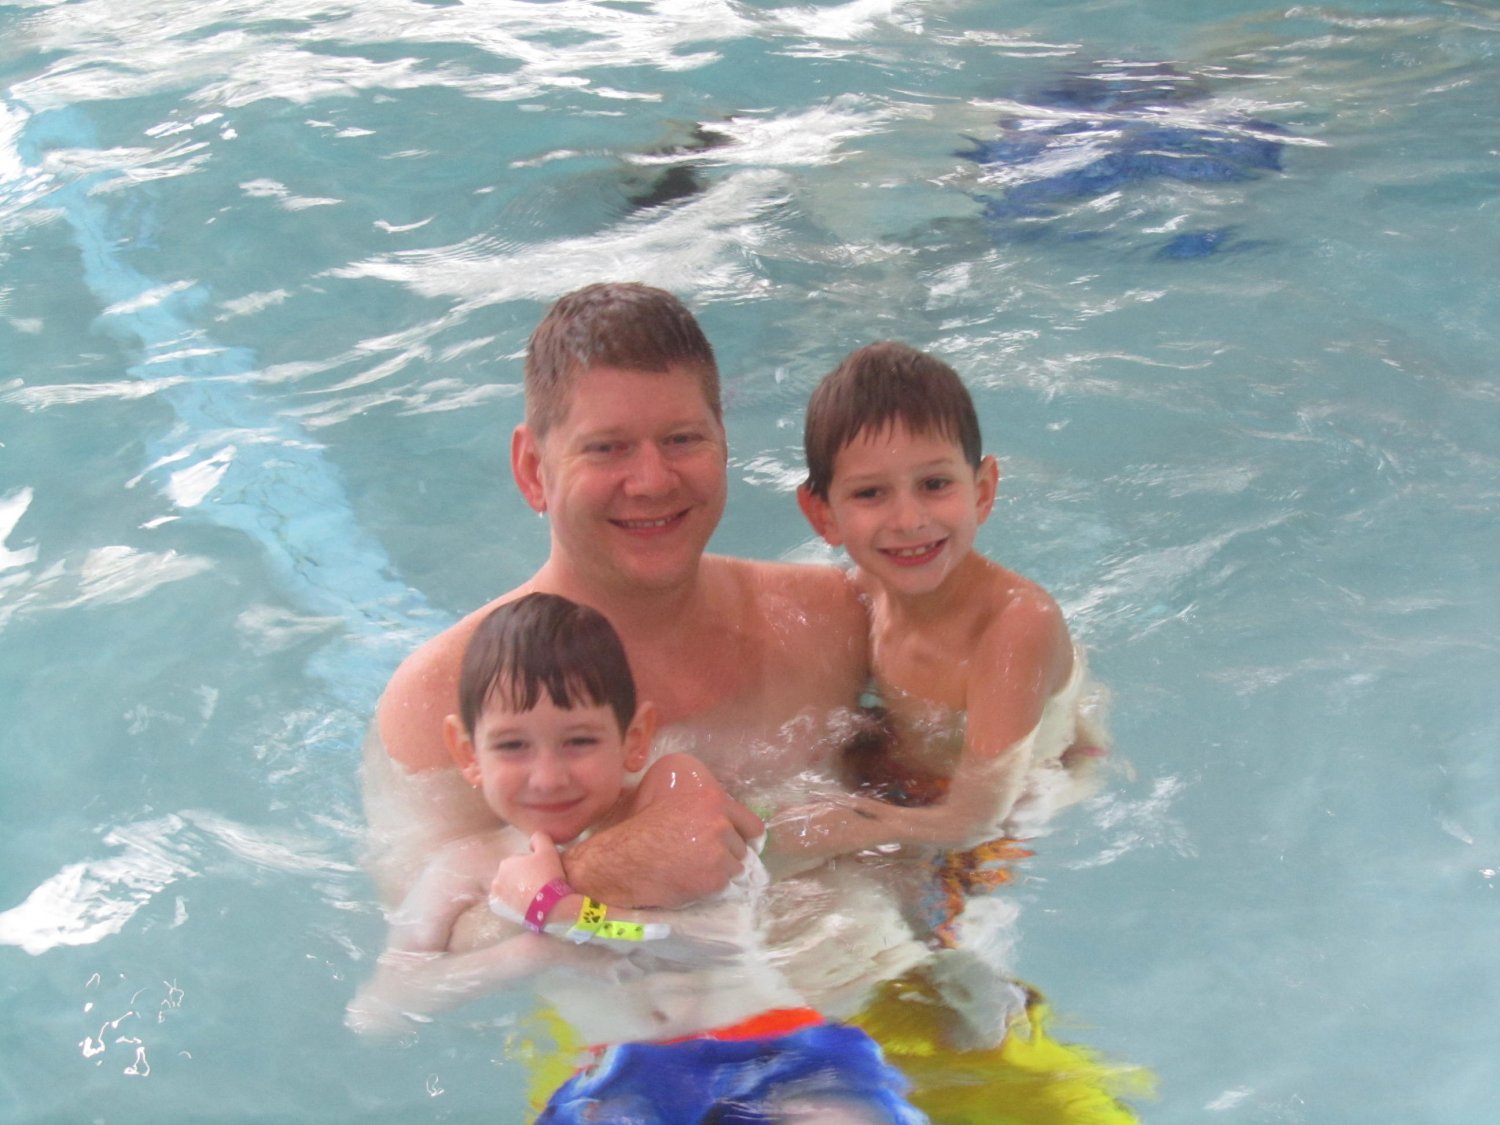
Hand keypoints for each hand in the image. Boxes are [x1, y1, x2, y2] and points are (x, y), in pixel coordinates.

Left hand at [489, 831, 566, 921]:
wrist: (550, 906)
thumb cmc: (548, 875)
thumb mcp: (548, 849)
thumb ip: (539, 837)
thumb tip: (533, 839)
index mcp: (506, 863)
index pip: (520, 862)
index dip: (533, 867)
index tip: (543, 873)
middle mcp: (497, 879)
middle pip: (513, 876)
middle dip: (523, 878)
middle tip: (539, 884)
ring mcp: (497, 897)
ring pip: (508, 889)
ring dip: (517, 890)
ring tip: (534, 896)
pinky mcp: (499, 911)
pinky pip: (505, 903)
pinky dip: (512, 903)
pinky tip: (525, 904)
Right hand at [564, 758, 764, 907]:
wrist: (621, 861)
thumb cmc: (637, 826)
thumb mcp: (665, 794)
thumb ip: (696, 800)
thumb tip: (718, 808)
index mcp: (711, 798)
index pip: (750, 823)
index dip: (744, 835)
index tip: (741, 843)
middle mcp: (720, 824)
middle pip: (742, 847)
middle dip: (728, 853)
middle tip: (707, 858)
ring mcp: (719, 853)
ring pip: (735, 868)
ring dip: (720, 871)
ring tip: (695, 870)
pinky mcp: (714, 879)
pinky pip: (724, 886)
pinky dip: (710, 887)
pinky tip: (691, 881)